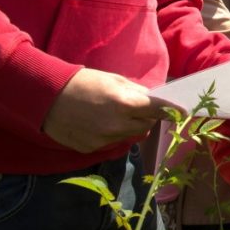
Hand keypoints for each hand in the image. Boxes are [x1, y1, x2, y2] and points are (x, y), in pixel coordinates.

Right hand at [43, 67, 172, 152]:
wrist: (46, 97)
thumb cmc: (82, 82)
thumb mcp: (113, 80)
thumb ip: (136, 92)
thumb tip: (152, 100)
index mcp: (126, 104)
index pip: (159, 110)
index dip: (171, 110)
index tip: (183, 111)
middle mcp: (118, 125)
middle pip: (146, 125)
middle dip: (146, 117)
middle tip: (138, 108)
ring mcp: (105, 140)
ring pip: (130, 136)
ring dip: (130, 127)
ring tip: (114, 114)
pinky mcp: (92, 149)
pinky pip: (112, 143)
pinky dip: (111, 135)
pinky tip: (97, 123)